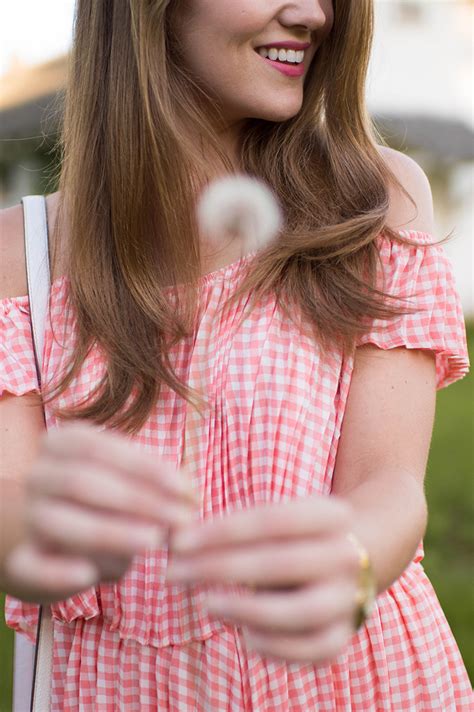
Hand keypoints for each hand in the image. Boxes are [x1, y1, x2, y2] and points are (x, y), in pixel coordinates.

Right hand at [3, 422, 198, 604]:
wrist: (46, 536)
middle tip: (181, 519)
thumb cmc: (101, 501)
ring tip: (154, 541)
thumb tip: (191, 496)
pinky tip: (88, 576)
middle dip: (139, 500)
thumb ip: (155, 484)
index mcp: (61, 444)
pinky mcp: (20, 561)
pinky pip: (32, 566)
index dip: (148, 468)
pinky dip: (57, 572)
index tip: (188, 488)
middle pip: (85, 482)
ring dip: (111, 531)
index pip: (104, 449)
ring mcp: (26, 517)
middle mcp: (38, 475)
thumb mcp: (126, 482)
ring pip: (61, 522)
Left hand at [167, 497, 360, 663]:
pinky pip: (309, 650)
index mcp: (330, 515)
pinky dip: (273, 645)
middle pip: (278, 563)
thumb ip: (232, 530)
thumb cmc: (290, 537)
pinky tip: (243, 634)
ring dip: (246, 610)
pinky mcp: (343, 637)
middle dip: (218, 568)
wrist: (349, 560)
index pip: (271, 520)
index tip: (178, 541)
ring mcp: (348, 598)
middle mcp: (345, 556)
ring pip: (299, 611)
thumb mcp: (273, 519)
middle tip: (172, 573)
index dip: (221, 531)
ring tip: (207, 604)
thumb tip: (175, 542)